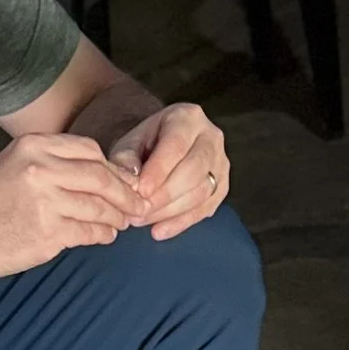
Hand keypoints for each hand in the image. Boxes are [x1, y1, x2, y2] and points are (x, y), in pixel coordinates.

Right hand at [0, 130, 144, 289]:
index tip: (124, 180)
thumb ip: (55, 164)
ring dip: (117, 217)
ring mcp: (45, 202)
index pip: (89, 150)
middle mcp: (39, 169)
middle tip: (139, 205)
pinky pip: (89, 231)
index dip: (112, 167)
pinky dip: (103, 234)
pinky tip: (106, 236)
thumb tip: (106, 172)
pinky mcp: (48, 233)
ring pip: (99, 206)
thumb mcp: (14, 166)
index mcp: (32, 147)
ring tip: (123, 222)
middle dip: (126, 193)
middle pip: (101, 176)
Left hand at [109, 101, 230, 242]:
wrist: (165, 146)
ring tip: (142, 220)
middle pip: (194, 170)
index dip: (159, 170)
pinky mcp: (222, 187)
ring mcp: (221, 163)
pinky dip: (181, 223)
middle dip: (164, 195)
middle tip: (138, 211)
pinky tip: (159, 231)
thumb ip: (126, 159)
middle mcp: (211, 137)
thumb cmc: (146, 144)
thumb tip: (130, 181)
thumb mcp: (130, 143)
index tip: (141, 191)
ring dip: (170, 211)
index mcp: (188, 118)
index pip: (177, 145)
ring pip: (202, 192)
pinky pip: (205, 209)